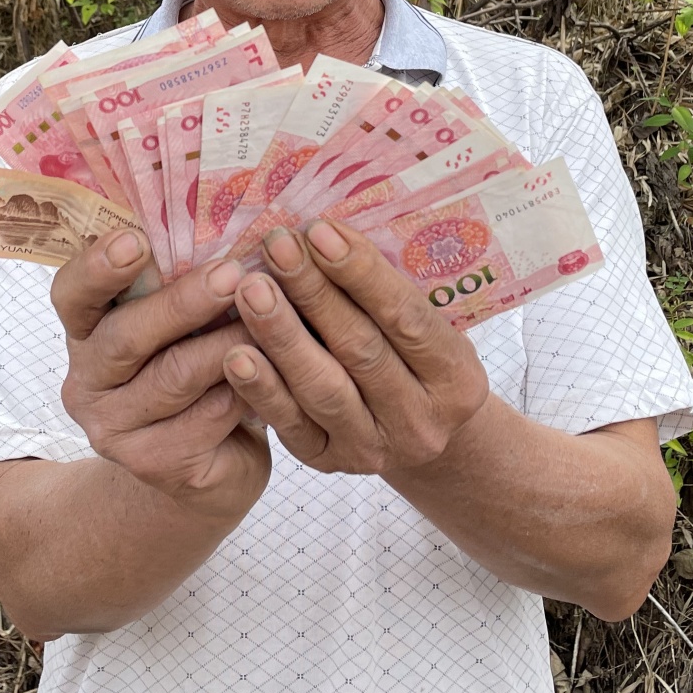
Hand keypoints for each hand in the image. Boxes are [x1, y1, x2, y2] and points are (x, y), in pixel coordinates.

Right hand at [52, 230, 269, 517]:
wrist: (210, 461)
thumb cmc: (198, 365)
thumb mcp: (181, 323)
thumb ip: (178, 285)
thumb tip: (226, 227)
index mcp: (85, 331)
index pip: (71, 294)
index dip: (97, 268)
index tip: (134, 241)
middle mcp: (86, 381)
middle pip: (125, 336)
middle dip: (182, 302)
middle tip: (232, 274)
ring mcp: (112, 429)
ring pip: (173, 376)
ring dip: (227, 343)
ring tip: (270, 317)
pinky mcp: (150, 465)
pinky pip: (203, 420)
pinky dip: (242, 391)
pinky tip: (269, 375)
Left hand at [220, 218, 490, 474]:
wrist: (416, 434)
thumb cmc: (411, 355)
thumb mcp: (423, 325)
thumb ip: (383, 289)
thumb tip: (322, 230)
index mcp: (457, 377)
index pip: (407, 318)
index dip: (361, 273)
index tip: (319, 230)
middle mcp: (422, 420)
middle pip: (360, 349)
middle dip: (314, 292)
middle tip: (276, 246)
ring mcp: (374, 448)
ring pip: (322, 388)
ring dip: (282, 335)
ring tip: (250, 290)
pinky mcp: (329, 462)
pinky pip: (291, 425)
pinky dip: (261, 389)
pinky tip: (234, 354)